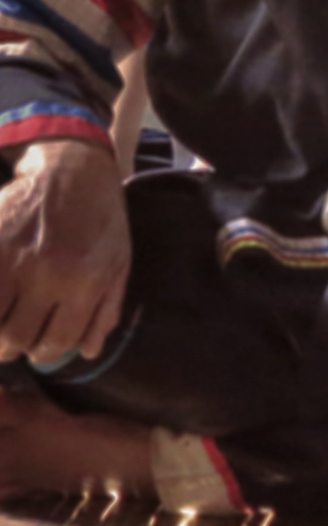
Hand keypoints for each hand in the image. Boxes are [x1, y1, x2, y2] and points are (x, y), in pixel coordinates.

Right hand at [0, 140, 129, 364]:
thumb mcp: (119, 265)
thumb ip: (105, 311)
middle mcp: (47, 276)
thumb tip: (89, 351)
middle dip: (10, 349)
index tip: (36, 353)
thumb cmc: (102, 220)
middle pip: (16, 336)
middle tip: (8, 346)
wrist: (72, 171)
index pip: (56, 341)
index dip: (43, 354)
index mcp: (85, 285)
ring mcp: (13, 258)